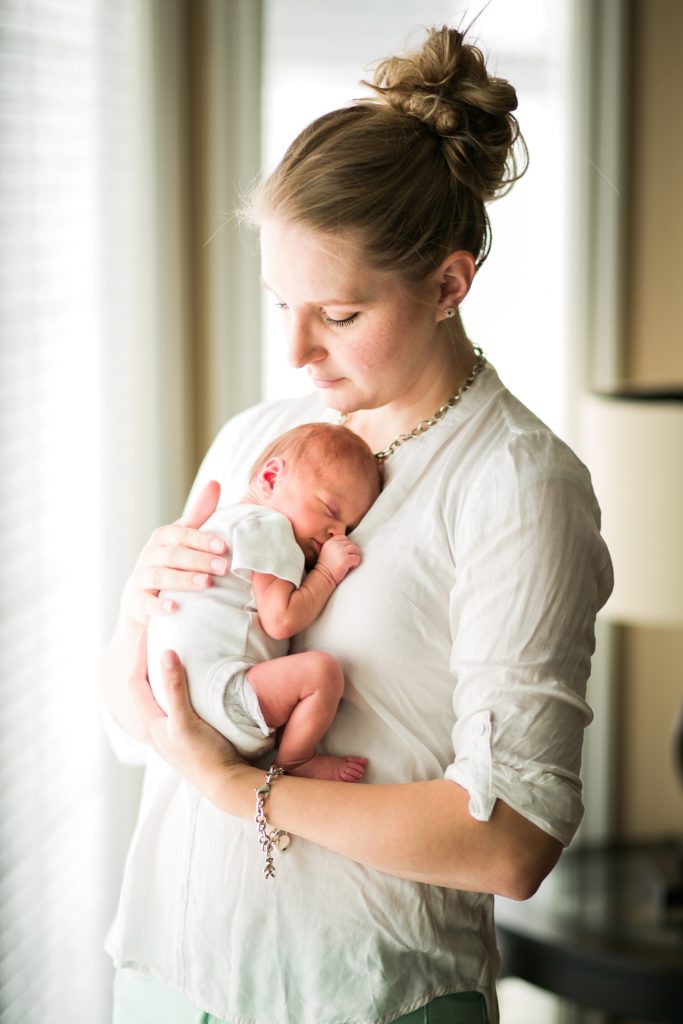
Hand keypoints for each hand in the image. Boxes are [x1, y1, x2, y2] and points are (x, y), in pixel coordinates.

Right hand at [122, 479, 228, 624]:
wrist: (141, 599)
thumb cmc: (171, 562)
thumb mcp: (183, 538)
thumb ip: (199, 514)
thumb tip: (215, 482)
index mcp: (164, 538)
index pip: (181, 534)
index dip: (201, 539)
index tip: (223, 545)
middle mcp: (150, 555)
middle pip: (172, 554)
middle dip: (198, 560)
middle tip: (222, 567)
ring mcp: (142, 579)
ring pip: (160, 576)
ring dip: (183, 580)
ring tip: (206, 584)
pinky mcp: (138, 602)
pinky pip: (146, 604)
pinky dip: (159, 606)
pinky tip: (175, 608)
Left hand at [129, 632, 246, 798]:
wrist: (224, 783)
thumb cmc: (203, 754)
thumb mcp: (186, 720)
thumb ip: (174, 688)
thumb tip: (166, 653)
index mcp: (149, 723)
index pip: (135, 681)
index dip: (138, 655)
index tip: (147, 633)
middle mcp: (153, 727)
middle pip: (142, 688)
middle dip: (145, 662)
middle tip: (156, 639)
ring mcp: (167, 732)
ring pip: (155, 697)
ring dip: (158, 675)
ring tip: (169, 655)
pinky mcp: (182, 734)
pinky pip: (170, 704)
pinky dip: (172, 687)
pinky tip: (186, 684)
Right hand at [317, 534, 360, 583]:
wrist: (323, 577)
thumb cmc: (326, 566)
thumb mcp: (327, 551)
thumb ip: (335, 545)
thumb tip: (348, 544)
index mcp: (330, 542)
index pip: (344, 538)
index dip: (346, 546)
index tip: (344, 553)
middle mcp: (335, 545)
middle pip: (351, 543)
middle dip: (350, 552)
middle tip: (346, 560)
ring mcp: (341, 551)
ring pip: (355, 549)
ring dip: (354, 557)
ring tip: (348, 563)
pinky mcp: (346, 559)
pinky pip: (357, 558)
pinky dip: (355, 563)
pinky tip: (349, 567)